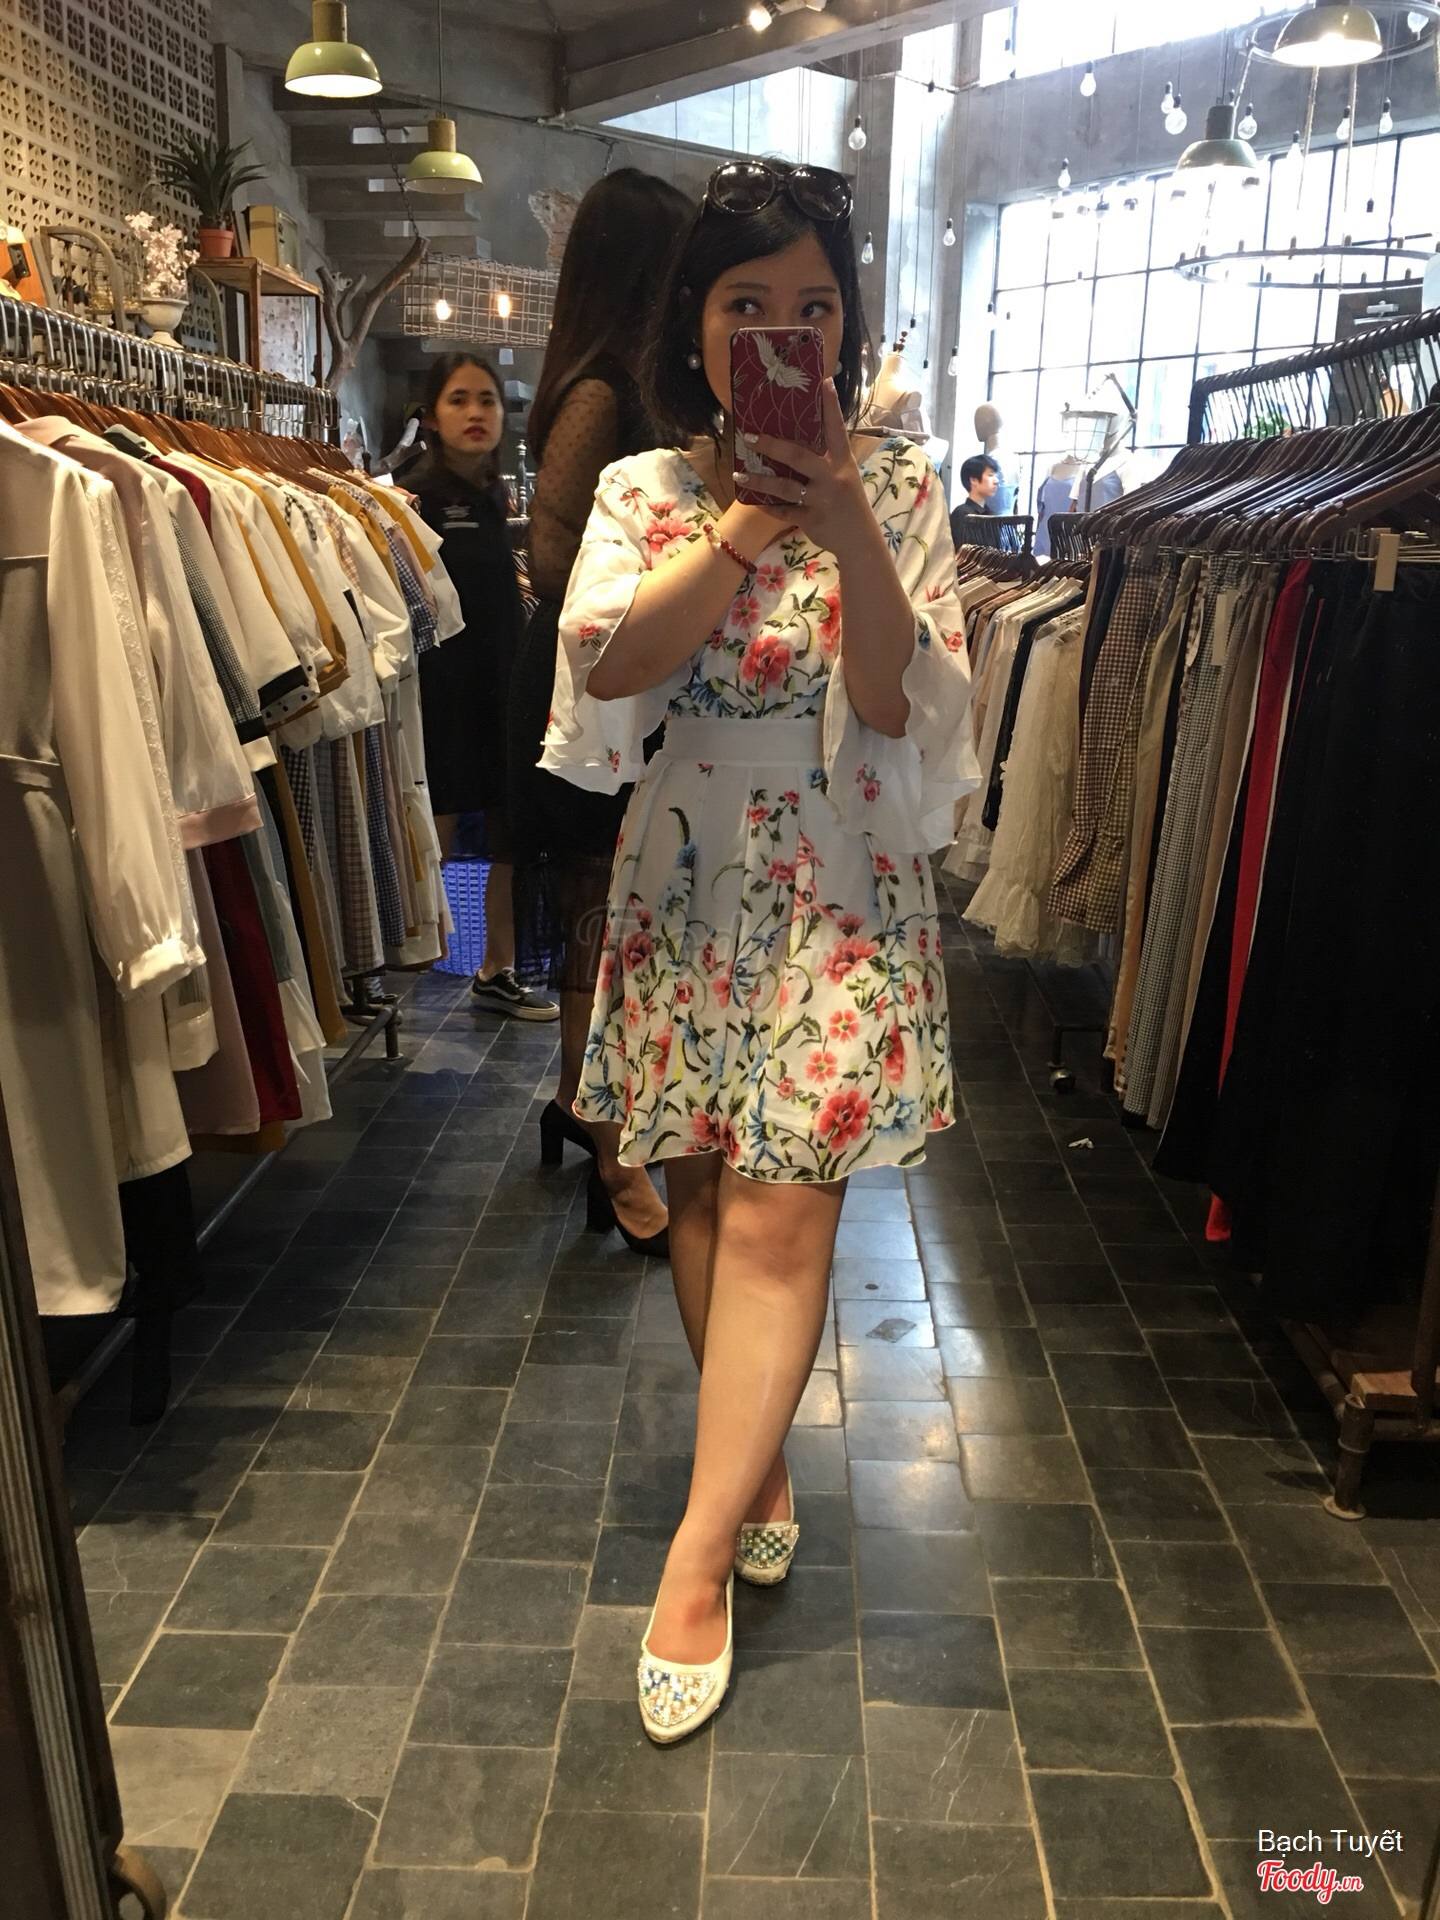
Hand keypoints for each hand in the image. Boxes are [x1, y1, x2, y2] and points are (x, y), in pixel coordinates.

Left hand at [733, 377, 869, 553]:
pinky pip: (784, 511)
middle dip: (772, 445)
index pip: (836, 428)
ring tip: (739, 476)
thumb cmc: (848, 502)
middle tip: (749, 436)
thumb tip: (797, 438)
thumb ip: (826, 458)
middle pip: (799, 456)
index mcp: (842, 460)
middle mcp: (833, 476)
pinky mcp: (812, 519)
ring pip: (785, 487)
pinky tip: (756, 502)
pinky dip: (769, 507)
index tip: (823, 382)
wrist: (860, 539)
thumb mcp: (845, 475)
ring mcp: (822, 498)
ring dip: (760, 481)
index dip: (830, 406)